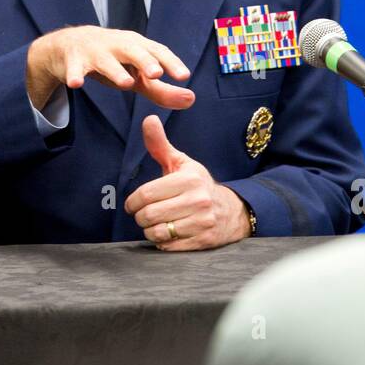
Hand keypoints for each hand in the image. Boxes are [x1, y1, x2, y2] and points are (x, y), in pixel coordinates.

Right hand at [26, 26, 194, 111]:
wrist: (69, 44)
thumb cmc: (113, 60)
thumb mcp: (137, 75)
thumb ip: (162, 90)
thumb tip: (191, 100)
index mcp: (136, 45)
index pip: (157, 51)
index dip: (171, 62)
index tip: (184, 76)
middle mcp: (117, 45)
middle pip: (133, 50)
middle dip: (145, 60)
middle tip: (156, 74)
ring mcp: (95, 51)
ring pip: (106, 60)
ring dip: (115, 70)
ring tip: (126, 84)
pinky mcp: (74, 61)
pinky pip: (74, 69)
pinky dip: (75, 75)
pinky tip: (76, 84)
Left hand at [124, 115, 251, 250]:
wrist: (231, 211)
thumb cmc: (198, 185)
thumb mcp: (181, 163)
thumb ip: (160, 144)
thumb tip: (148, 118)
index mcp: (189, 179)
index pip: (147, 194)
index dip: (133, 202)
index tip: (132, 204)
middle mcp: (198, 200)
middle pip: (149, 215)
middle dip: (140, 217)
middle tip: (142, 215)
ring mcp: (202, 222)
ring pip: (157, 232)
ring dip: (149, 230)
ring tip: (154, 223)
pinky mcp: (203, 241)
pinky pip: (169, 246)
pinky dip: (162, 242)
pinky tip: (167, 233)